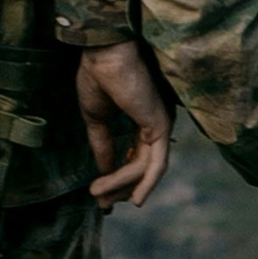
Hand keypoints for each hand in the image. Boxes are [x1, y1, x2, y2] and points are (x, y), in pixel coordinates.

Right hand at [76, 40, 172, 208]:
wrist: (102, 55)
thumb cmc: (97, 76)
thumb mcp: (96, 118)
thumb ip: (103, 145)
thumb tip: (103, 171)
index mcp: (142, 118)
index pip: (135, 157)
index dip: (118, 179)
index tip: (100, 197)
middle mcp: (156, 123)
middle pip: (143, 168)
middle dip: (120, 188)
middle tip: (102, 203)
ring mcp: (161, 125)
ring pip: (145, 169)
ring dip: (120, 185)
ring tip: (98, 195)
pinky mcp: (161, 126)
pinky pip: (152, 163)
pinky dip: (141, 182)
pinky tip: (132, 199)